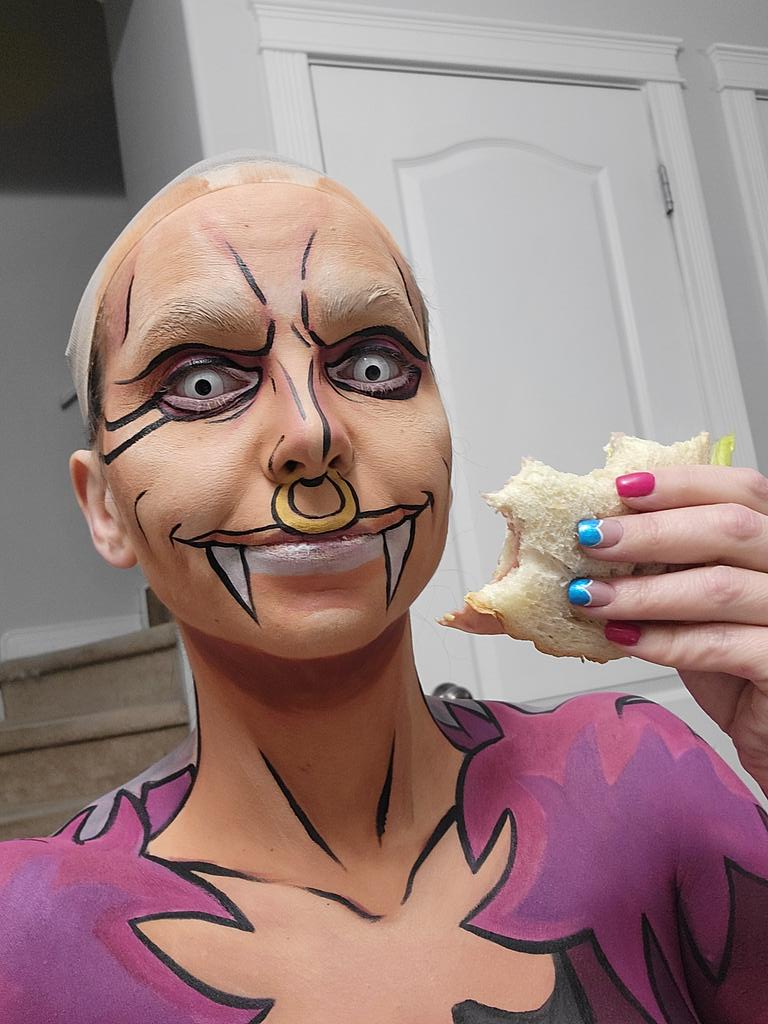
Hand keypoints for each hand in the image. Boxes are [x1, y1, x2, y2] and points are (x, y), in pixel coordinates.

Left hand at [571, 465, 767, 788]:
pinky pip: (720, 646)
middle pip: (730, 528)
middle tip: (591, 539)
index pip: (741, 489)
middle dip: (650, 532)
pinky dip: (663, 640)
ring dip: (643, 590)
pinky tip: (622, 639)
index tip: (620, 489)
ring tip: (589, 594)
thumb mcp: (702, 600)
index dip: (681, 483)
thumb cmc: (738, 663)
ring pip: (718, 587)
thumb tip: (596, 532)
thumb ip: (672, 563)